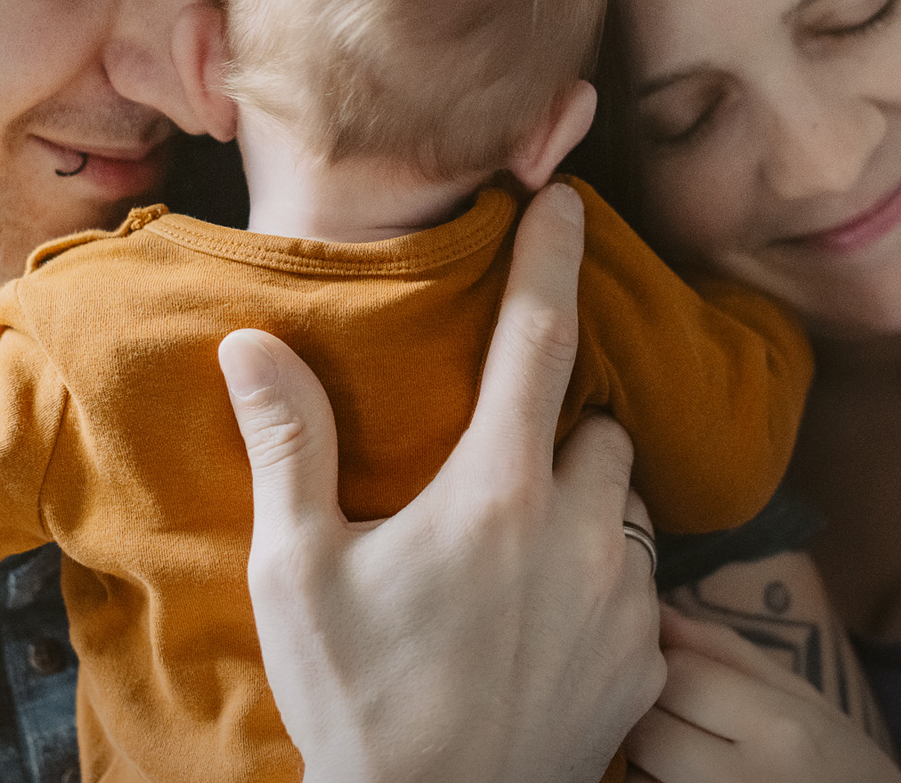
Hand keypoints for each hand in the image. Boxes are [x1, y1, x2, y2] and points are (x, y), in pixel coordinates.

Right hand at [220, 181, 664, 782]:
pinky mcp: (645, 662)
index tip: (570, 200)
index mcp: (496, 491)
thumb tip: (255, 342)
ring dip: (583, 507)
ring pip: (625, 509)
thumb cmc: (357, 700)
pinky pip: (640, 589)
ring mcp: (624, 601)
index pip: (540, 338)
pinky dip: (600, 585)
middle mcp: (581, 533)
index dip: (554, 258)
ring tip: (515, 555)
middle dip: (558, 427)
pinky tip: (539, 626)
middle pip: (596, 429)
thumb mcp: (299, 572)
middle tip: (493, 469)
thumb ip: (289, 444)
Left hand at [625, 608, 900, 782]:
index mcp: (781, 728)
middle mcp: (745, 780)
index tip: (672, 669)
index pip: (680, 672)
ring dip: (642, 758)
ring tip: (682, 754)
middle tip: (671, 715)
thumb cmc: (845, 770)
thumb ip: (727, 652)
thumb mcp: (807, 703)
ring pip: (636, 772)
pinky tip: (683, 777)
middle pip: (646, 726)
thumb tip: (658, 611)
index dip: (663, 663)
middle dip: (647, 712)